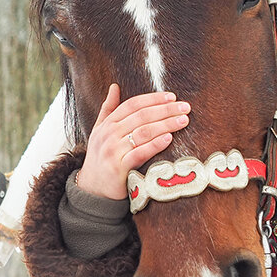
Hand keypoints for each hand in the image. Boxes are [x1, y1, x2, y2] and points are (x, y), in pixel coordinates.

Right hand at [75, 84, 190, 199]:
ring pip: (143, 133)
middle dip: (165, 110)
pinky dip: (155, 145)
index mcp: (108, 124)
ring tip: (183, 120)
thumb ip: (108, 109)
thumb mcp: (100, 131)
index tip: (172, 97)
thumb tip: (114, 87)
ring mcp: (113, 151)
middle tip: (185, 107)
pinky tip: (169, 138)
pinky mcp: (119, 168)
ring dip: (165, 124)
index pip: (133, 104)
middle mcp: (109, 135)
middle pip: (141, 116)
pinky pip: (140, 154)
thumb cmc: (100, 158)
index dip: (153, 99)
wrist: (92, 189)